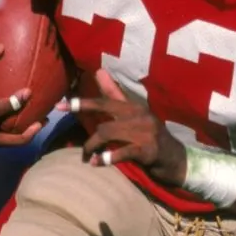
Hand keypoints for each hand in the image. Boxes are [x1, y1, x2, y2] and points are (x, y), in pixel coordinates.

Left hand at [57, 68, 186, 185]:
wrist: (175, 159)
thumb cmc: (150, 136)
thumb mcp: (134, 115)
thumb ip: (115, 95)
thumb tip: (99, 71)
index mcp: (134, 107)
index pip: (104, 102)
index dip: (81, 104)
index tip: (60, 106)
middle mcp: (140, 116)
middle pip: (104, 123)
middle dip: (89, 140)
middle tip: (82, 152)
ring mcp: (145, 133)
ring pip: (109, 136)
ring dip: (95, 149)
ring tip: (90, 160)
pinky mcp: (148, 150)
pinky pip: (123, 152)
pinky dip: (108, 158)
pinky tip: (99, 163)